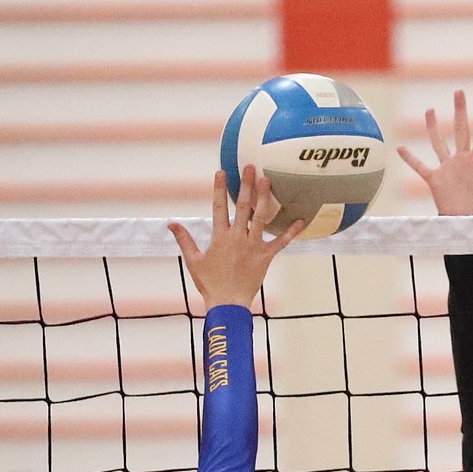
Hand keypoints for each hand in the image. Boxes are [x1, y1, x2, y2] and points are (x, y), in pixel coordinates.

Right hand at [168, 166, 303, 309]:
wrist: (228, 304)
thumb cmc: (210, 284)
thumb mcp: (193, 261)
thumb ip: (184, 239)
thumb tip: (171, 223)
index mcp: (220, 237)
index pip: (219, 207)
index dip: (219, 188)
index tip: (221, 172)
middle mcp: (237, 238)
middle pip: (243, 206)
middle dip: (246, 185)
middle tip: (251, 167)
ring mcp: (253, 246)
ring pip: (261, 218)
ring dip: (265, 198)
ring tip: (268, 181)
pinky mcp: (265, 257)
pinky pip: (281, 242)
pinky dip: (291, 232)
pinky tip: (301, 220)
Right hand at [397, 90, 472, 215]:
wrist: (468, 227)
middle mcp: (463, 160)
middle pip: (461, 129)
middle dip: (460, 110)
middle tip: (459, 92)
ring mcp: (448, 169)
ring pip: (439, 143)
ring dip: (434, 127)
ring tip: (430, 110)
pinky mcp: (436, 180)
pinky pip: (420, 167)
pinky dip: (410, 158)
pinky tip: (400, 148)